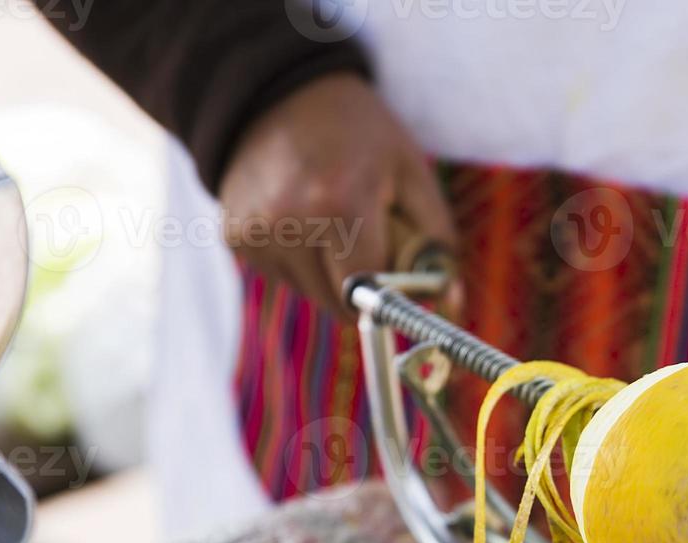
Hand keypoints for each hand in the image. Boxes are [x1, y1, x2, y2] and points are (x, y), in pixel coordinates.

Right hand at [219, 73, 457, 314]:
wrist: (277, 94)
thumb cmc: (357, 133)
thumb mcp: (411, 171)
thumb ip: (436, 239)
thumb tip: (451, 301)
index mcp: (338, 204)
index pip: (369, 291)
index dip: (389, 293)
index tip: (398, 282)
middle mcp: (288, 224)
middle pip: (338, 303)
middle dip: (361, 286)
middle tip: (367, 240)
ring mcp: (255, 233)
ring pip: (309, 295)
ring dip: (328, 276)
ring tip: (331, 223)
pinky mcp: (236, 238)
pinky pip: (281, 278)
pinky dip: (299, 263)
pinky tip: (301, 222)